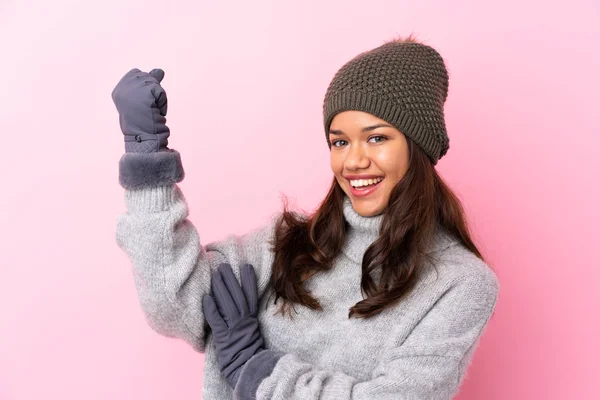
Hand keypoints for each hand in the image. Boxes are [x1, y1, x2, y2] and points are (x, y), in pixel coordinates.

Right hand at [111, 68, 169, 152]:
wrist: (143, 138)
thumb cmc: (143, 123)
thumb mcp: (143, 101)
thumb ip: (149, 84)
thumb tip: (160, 70)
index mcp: (118, 91)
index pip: (136, 73)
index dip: (145, 86)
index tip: (142, 104)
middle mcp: (123, 87)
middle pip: (147, 76)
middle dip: (152, 92)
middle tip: (146, 109)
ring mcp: (134, 88)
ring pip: (155, 83)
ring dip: (158, 99)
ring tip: (150, 112)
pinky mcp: (146, 90)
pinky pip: (161, 91)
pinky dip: (162, 103)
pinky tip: (155, 112)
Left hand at [203, 264, 264, 388]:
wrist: (247, 367)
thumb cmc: (248, 351)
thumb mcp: (251, 331)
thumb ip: (247, 318)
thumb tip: (239, 305)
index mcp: (252, 318)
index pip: (251, 295)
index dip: (249, 280)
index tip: (247, 266)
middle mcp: (244, 319)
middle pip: (237, 295)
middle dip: (231, 279)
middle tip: (224, 265)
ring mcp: (233, 327)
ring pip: (227, 303)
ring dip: (221, 288)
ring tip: (215, 274)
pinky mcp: (223, 335)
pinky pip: (216, 319)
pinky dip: (211, 308)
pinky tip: (206, 297)